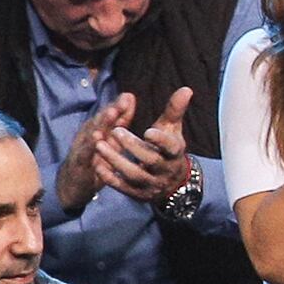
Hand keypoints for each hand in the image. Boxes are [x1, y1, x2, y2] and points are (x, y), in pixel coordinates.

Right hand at [56, 93, 133, 215]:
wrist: (72, 184)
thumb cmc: (96, 160)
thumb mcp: (111, 141)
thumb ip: (121, 122)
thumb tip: (130, 99)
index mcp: (98, 130)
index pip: (110, 117)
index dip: (119, 106)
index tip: (130, 96)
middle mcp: (89, 135)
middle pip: (101, 120)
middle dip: (112, 109)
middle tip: (123, 101)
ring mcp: (82, 148)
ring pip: (92, 133)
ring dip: (102, 123)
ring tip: (111, 113)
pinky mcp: (79, 162)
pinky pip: (85, 153)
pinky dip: (90, 145)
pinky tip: (96, 139)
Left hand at [95, 87, 193, 204]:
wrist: (172, 182)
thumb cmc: (167, 149)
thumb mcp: (172, 130)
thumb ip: (175, 110)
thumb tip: (186, 89)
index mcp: (175, 153)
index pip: (171, 147)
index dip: (160, 140)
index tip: (147, 131)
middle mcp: (165, 170)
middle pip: (150, 160)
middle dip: (132, 146)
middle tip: (115, 131)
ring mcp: (152, 184)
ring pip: (135, 175)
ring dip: (116, 161)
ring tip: (99, 145)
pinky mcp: (140, 194)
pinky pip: (124, 188)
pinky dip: (110, 178)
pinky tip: (97, 165)